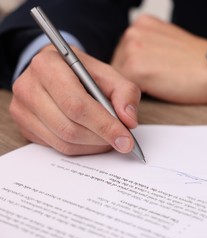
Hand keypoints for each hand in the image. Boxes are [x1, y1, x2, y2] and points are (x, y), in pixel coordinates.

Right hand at [10, 45, 140, 154]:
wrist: (58, 71)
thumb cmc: (85, 73)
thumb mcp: (110, 75)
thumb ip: (125, 93)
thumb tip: (129, 121)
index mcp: (48, 65)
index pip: (77, 105)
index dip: (104, 126)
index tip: (126, 140)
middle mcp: (28, 87)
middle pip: (69, 127)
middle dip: (101, 138)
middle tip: (122, 140)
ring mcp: (22, 109)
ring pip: (63, 141)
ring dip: (93, 146)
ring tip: (109, 138)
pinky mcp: (24, 126)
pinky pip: (56, 147)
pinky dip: (81, 148)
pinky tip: (93, 139)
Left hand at [111, 14, 206, 103]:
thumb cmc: (199, 62)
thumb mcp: (169, 43)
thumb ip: (150, 46)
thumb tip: (138, 61)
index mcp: (142, 24)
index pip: (124, 52)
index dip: (135, 69)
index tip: (150, 76)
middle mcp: (134, 31)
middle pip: (118, 65)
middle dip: (133, 78)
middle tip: (158, 82)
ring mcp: (132, 48)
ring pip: (120, 79)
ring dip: (134, 87)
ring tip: (160, 85)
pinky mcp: (135, 68)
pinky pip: (125, 90)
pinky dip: (136, 96)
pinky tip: (158, 90)